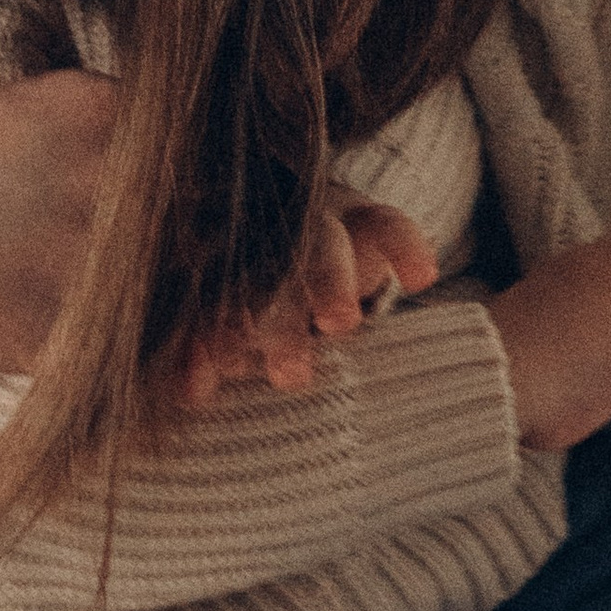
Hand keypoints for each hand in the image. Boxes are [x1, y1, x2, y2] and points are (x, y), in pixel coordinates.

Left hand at [179, 202, 440, 404]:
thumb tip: (188, 393)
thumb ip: (203, 355)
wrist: (292, 234)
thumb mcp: (227, 328)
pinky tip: (422, 277)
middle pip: (267, 264)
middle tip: (290, 369)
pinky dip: (406, 246)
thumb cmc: (250, 295)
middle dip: (277, 316)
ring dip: (330, 282)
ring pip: (323, 242)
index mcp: (217, 252)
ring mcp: (316, 218)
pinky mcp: (367, 216)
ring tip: (342, 326)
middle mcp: (263, 229)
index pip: (213, 287)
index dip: (218, 325)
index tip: (226, 364)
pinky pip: (390, 224)